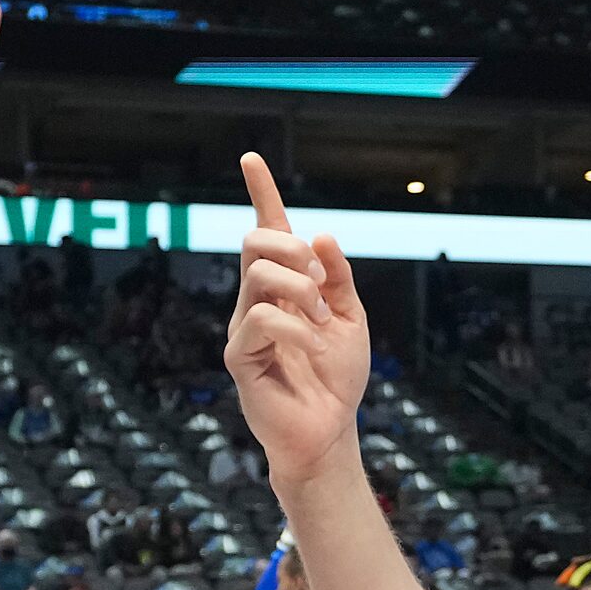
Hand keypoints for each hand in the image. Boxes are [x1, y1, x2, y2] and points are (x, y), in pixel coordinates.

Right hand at [226, 154, 369, 482]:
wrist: (330, 430)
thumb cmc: (336, 378)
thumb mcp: (351, 318)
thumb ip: (338, 278)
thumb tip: (322, 236)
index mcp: (284, 289)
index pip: (268, 232)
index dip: (261, 193)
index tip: (251, 159)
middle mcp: (257, 301)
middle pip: (257, 242)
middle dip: (291, 247)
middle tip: (320, 281)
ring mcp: (244, 327)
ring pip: (259, 275)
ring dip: (301, 290)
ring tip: (322, 320)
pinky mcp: (239, 357)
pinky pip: (261, 319)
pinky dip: (296, 327)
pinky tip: (313, 345)